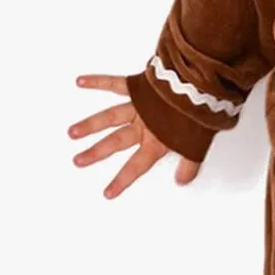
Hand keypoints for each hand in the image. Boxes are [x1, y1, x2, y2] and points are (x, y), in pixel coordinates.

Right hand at [68, 74, 202, 197]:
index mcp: (157, 141)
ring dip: (90, 125)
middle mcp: (144, 125)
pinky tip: (81, 82)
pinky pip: (115, 83)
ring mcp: (139, 106)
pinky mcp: (139, 87)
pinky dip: (98, 81)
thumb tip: (182, 181)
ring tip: (72, 132)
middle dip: (96, 153)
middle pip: (115, 142)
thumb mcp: (198, 144)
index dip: (122, 180)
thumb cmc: (201, 112)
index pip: (136, 166)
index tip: (107, 193)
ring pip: (109, 117)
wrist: (202, 85)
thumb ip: (189, 164)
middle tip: (78, 161)